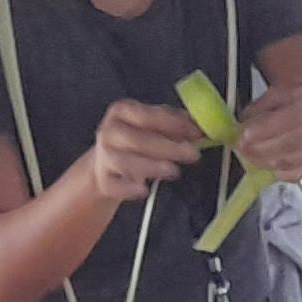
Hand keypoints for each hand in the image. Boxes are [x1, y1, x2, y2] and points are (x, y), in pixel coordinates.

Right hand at [83, 100, 205, 204]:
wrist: (106, 164)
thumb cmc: (135, 142)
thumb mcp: (152, 126)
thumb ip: (173, 123)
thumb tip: (198, 126)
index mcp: (123, 111)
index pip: (149, 115)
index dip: (174, 124)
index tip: (196, 133)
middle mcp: (109, 131)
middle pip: (138, 139)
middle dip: (168, 147)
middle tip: (192, 154)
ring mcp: (104, 156)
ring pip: (126, 161)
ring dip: (151, 166)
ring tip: (174, 171)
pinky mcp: (103, 181)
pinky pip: (115, 186)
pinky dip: (129, 189)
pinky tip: (144, 190)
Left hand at [235, 79, 301, 181]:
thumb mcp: (286, 90)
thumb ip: (265, 104)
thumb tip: (245, 121)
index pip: (290, 117)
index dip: (265, 128)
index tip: (244, 134)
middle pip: (291, 143)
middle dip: (261, 148)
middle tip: (240, 147)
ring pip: (290, 161)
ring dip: (263, 161)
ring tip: (246, 154)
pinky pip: (293, 173)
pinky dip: (273, 171)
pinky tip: (261, 162)